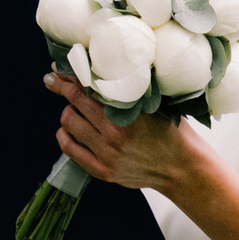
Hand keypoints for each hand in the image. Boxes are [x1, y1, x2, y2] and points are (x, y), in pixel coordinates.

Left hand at [44, 73, 209, 196]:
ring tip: (74, 108)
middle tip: (56, 81)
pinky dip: (64, 135)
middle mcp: (115, 133)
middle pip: (74, 102)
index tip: (59, 69)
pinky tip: (68, 128)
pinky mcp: (102, 171)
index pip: (90, 86)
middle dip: (64, 88)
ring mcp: (106, 154)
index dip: (71, 76)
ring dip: (68, 111)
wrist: (182, 169)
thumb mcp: (154, 104)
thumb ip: (129, 90)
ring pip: (69, 122)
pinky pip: (69, 148)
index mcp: (129, 112)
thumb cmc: (170, 132)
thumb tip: (101, 68)